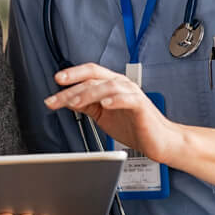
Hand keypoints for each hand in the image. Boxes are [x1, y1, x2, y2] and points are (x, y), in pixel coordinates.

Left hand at [44, 62, 181, 164]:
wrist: (159, 141)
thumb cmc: (134, 126)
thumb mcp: (102, 114)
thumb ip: (87, 105)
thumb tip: (67, 99)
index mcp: (111, 85)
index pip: (89, 73)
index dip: (72, 74)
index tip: (56, 81)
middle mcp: (121, 85)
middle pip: (93, 79)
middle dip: (72, 88)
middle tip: (56, 98)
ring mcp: (132, 93)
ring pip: (108, 86)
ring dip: (89, 93)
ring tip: (74, 102)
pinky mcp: (141, 106)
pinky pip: (127, 99)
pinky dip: (115, 100)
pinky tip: (104, 104)